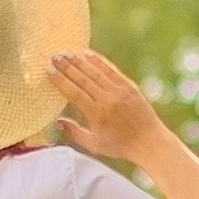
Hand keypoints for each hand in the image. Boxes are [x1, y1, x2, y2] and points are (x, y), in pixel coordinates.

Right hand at [49, 48, 165, 164]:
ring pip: (96, 72)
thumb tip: (57, 120)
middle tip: (54, 56)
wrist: (149, 141)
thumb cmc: (120, 146)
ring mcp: (120, 91)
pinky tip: (87, 54)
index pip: (74, 93)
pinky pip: (111, 70)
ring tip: (66, 52)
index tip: (49, 70)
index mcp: (97, 115)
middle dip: (67, 66)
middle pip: (83, 79)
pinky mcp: (129, 86)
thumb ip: (74, 133)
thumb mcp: (94, 145)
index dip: (61, 80)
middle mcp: (108, 100)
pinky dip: (99, 61)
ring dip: (79, 61)